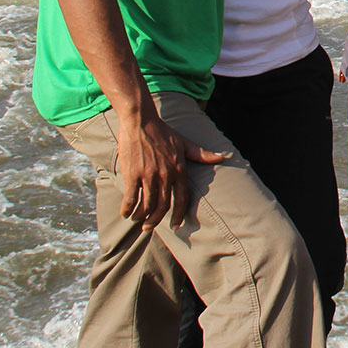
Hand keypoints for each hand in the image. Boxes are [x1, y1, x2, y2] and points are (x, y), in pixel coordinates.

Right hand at [116, 107, 226, 229]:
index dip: (179, 215)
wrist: (140, 121)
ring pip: (146, 205)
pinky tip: (125, 213)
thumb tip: (222, 157)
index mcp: (179, 169)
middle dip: (156, 220)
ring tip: (138, 220)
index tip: (176, 226)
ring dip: (141, 217)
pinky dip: (127, 209)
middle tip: (150, 227)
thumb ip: (200, 154)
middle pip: (162, 206)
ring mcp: (148, 175)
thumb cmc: (162, 132)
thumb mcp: (184, 143)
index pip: (182, 198)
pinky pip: (130, 198)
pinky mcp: (132, 174)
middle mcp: (165, 175)